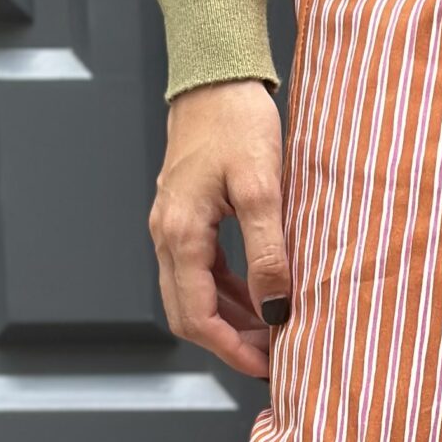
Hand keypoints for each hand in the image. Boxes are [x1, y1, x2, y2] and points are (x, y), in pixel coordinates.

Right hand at [148, 78, 288, 379]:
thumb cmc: (237, 121)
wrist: (216, 74)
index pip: (197, 316)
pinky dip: (227, 292)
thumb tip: (275, 308)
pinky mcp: (185, 216)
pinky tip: (259, 296)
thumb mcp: (264, 189)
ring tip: (272, 333)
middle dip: (229, 342)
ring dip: (229, 320)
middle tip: (273, 357)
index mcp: (180, 233)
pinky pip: (200, 270)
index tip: (266, 367)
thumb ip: (268, 253)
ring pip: (193, 295)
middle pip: (188, 314)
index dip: (230, 350)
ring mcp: (172, 225)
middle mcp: (166, 234)